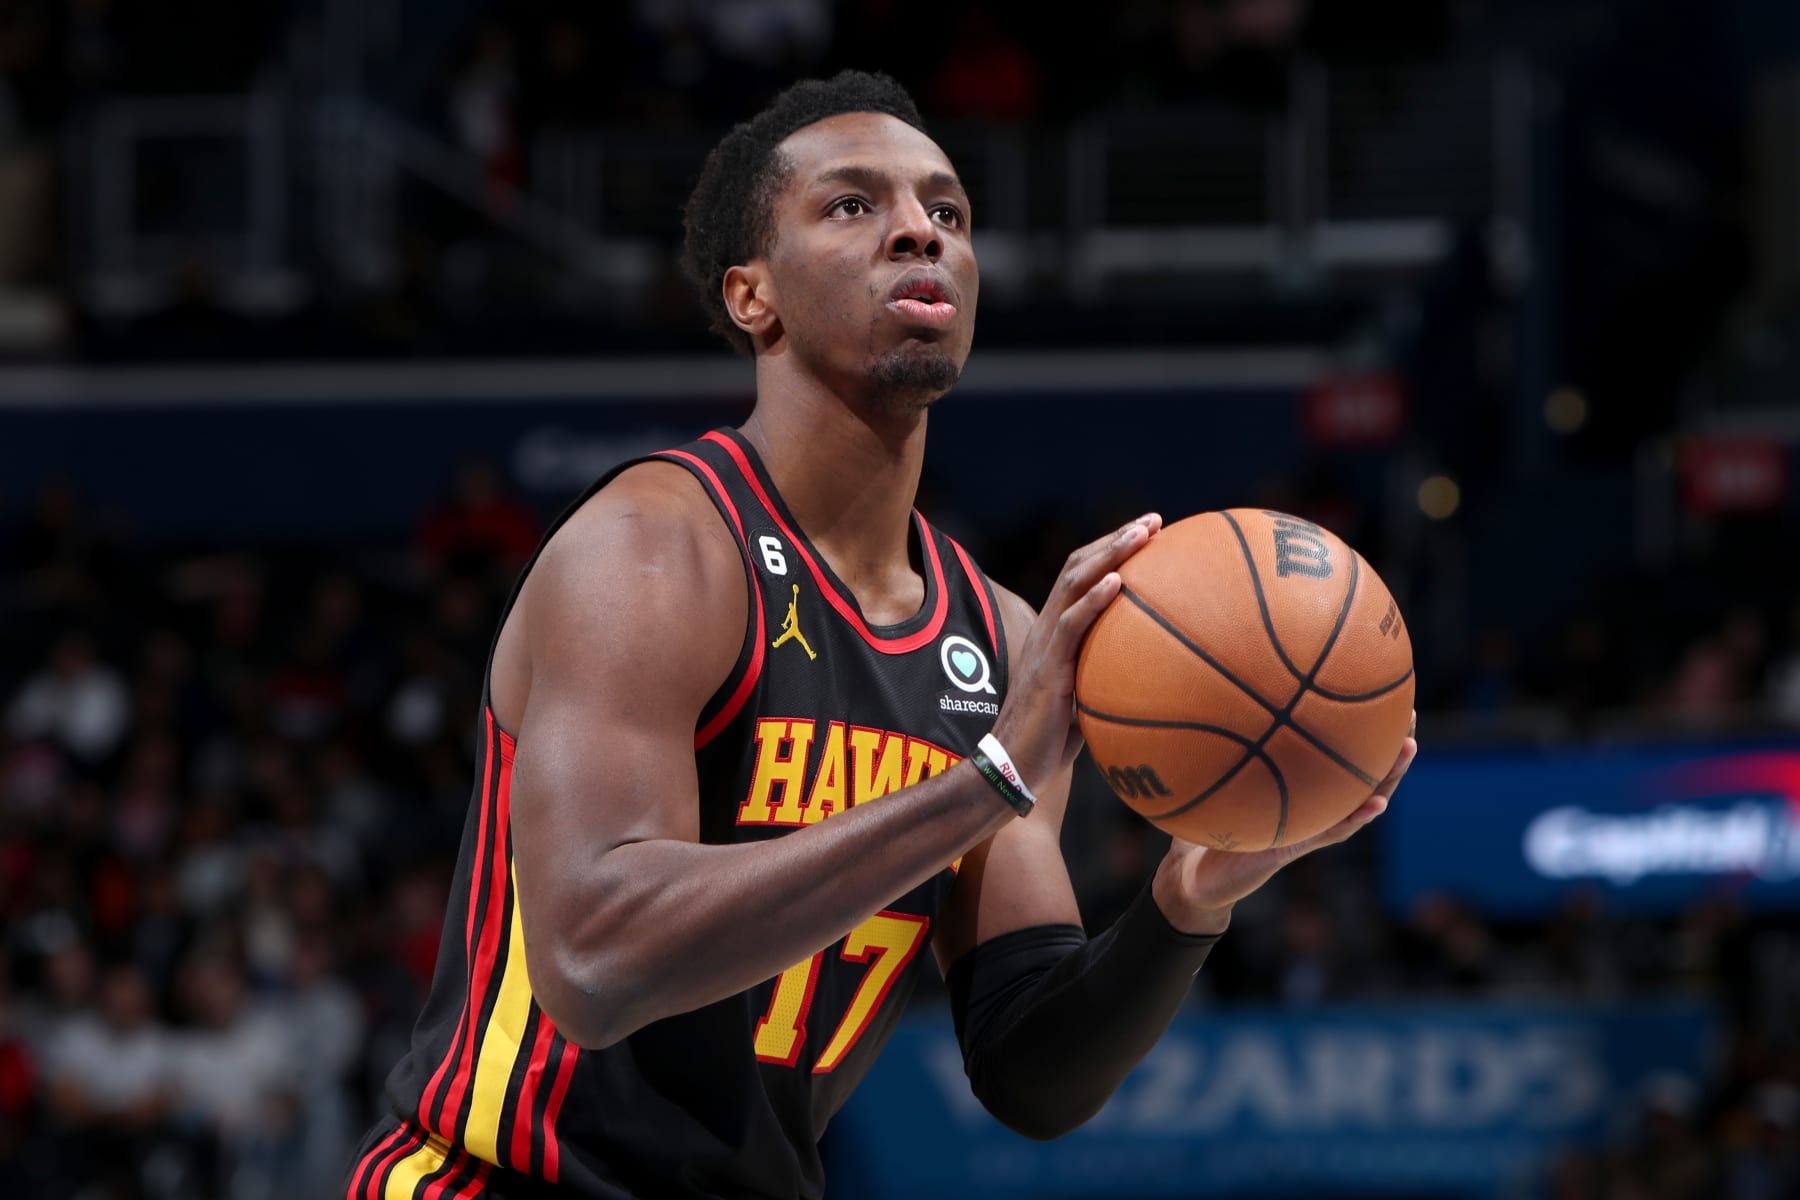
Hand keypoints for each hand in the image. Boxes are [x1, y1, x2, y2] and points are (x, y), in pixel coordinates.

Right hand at [991, 513, 1162, 791]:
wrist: (1012, 767)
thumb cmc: (1050, 742)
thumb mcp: (1086, 700)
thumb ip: (1109, 680)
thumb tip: (1157, 680)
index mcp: (1055, 632)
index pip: (1082, 577)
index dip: (1112, 550)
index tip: (1150, 533)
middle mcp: (1046, 628)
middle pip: (1079, 567)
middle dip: (1117, 539)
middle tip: (1155, 521)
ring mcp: (1045, 645)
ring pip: (1074, 583)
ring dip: (1110, 554)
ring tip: (1143, 533)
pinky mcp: (1047, 668)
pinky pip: (1070, 625)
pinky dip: (1094, 600)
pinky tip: (1119, 582)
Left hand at [1152, 716, 1418, 933]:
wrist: (1196, 877)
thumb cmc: (1209, 824)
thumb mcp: (1216, 781)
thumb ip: (1223, 749)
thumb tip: (1211, 696)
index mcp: (1302, 792)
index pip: (1338, 756)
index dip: (1364, 731)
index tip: (1385, 695)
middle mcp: (1313, 809)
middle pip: (1360, 775)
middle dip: (1388, 746)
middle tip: (1411, 715)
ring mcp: (1309, 829)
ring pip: (1359, 802)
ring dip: (1386, 778)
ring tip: (1408, 749)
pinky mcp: (1295, 848)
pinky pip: (1330, 833)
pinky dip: (1354, 819)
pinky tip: (1376, 804)